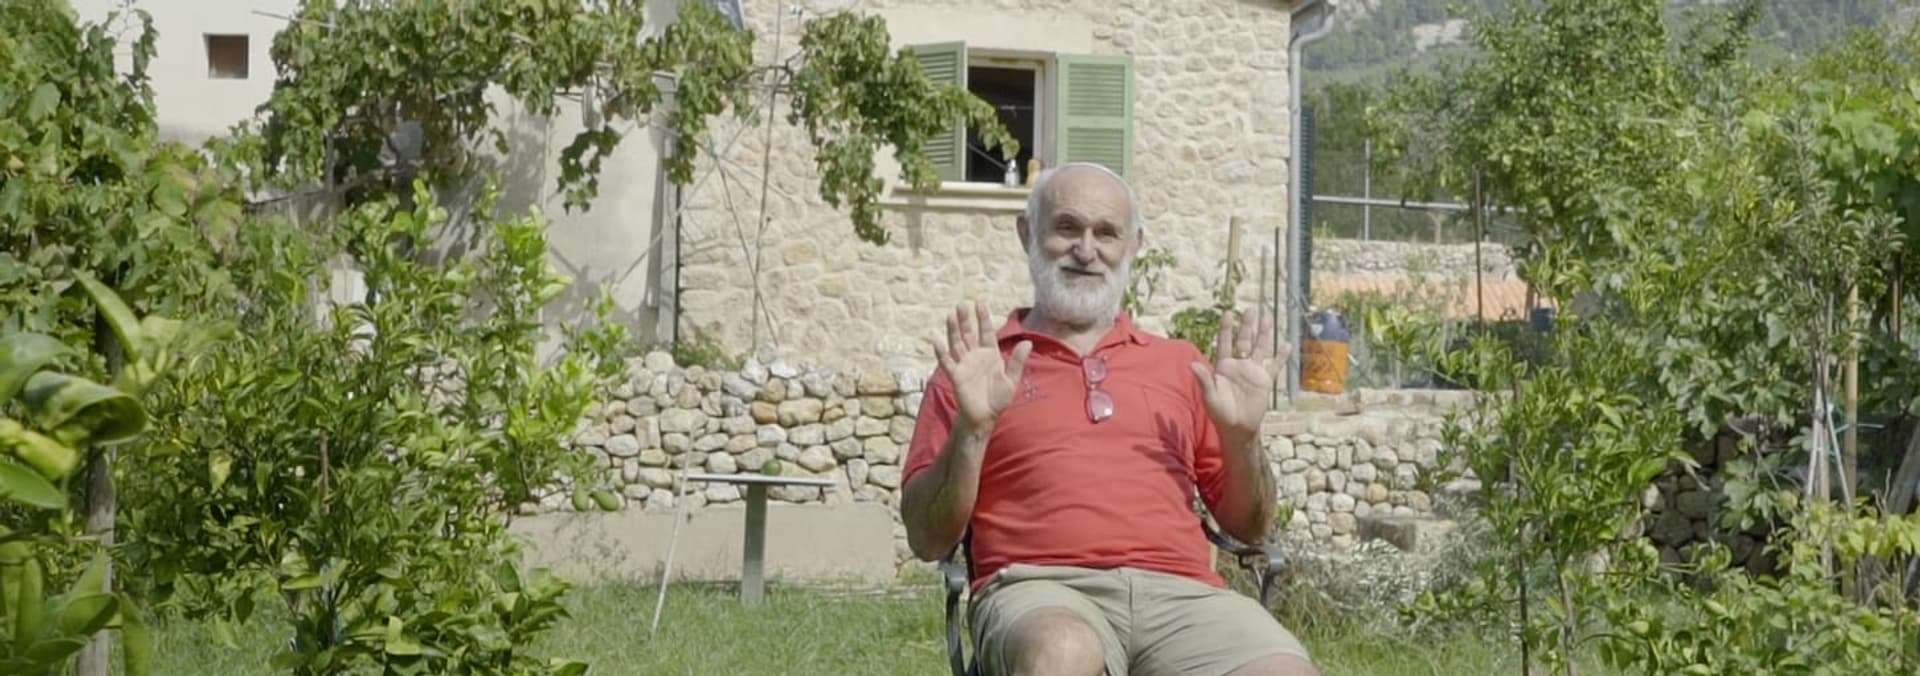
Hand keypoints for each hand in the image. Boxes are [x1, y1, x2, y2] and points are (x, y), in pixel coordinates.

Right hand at [929, 302, 1032, 430]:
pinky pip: (947, 362)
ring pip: (957, 343)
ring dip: (953, 330)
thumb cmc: (998, 398)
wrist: (985, 417)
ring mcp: (964, 365)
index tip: (979, 302)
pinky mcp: (956, 376)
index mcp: (990, 355)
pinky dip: (941, 351)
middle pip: (969, 334)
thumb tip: (1028, 341)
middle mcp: (975, 356)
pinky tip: (936, 340)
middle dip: (965, 319)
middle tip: (962, 304)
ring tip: (950, 315)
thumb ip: (1018, 361)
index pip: (986, 332)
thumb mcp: (1012, 379)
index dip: (982, 318)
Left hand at [1189, 306, 1289, 439]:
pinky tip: (1286, 344)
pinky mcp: (1265, 380)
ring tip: (1267, 317)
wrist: (1238, 428)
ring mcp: (1253, 371)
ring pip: (1260, 348)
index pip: (1225, 343)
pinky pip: (1275, 365)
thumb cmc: (1220, 413)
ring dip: (1263, 333)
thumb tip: (1192, 364)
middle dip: (1247, 325)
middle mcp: (1239, 365)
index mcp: (1223, 366)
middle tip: (1251, 309)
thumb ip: (1204, 380)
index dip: (1226, 328)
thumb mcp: (1210, 397)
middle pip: (1244, 340)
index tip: (1227, 313)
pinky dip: (1281, 356)